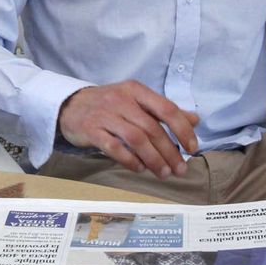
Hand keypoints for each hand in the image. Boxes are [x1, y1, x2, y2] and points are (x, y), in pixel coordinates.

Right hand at [58, 81, 199, 178]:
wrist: (70, 105)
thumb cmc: (109, 105)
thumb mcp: (136, 101)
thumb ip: (164, 110)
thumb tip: (195, 120)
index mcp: (136, 91)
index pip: (166, 109)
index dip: (182, 130)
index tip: (192, 148)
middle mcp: (121, 100)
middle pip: (152, 128)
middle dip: (170, 152)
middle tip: (180, 169)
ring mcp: (105, 115)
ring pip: (136, 139)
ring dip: (153, 159)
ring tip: (163, 173)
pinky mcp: (91, 130)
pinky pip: (114, 148)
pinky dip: (130, 160)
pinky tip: (140, 169)